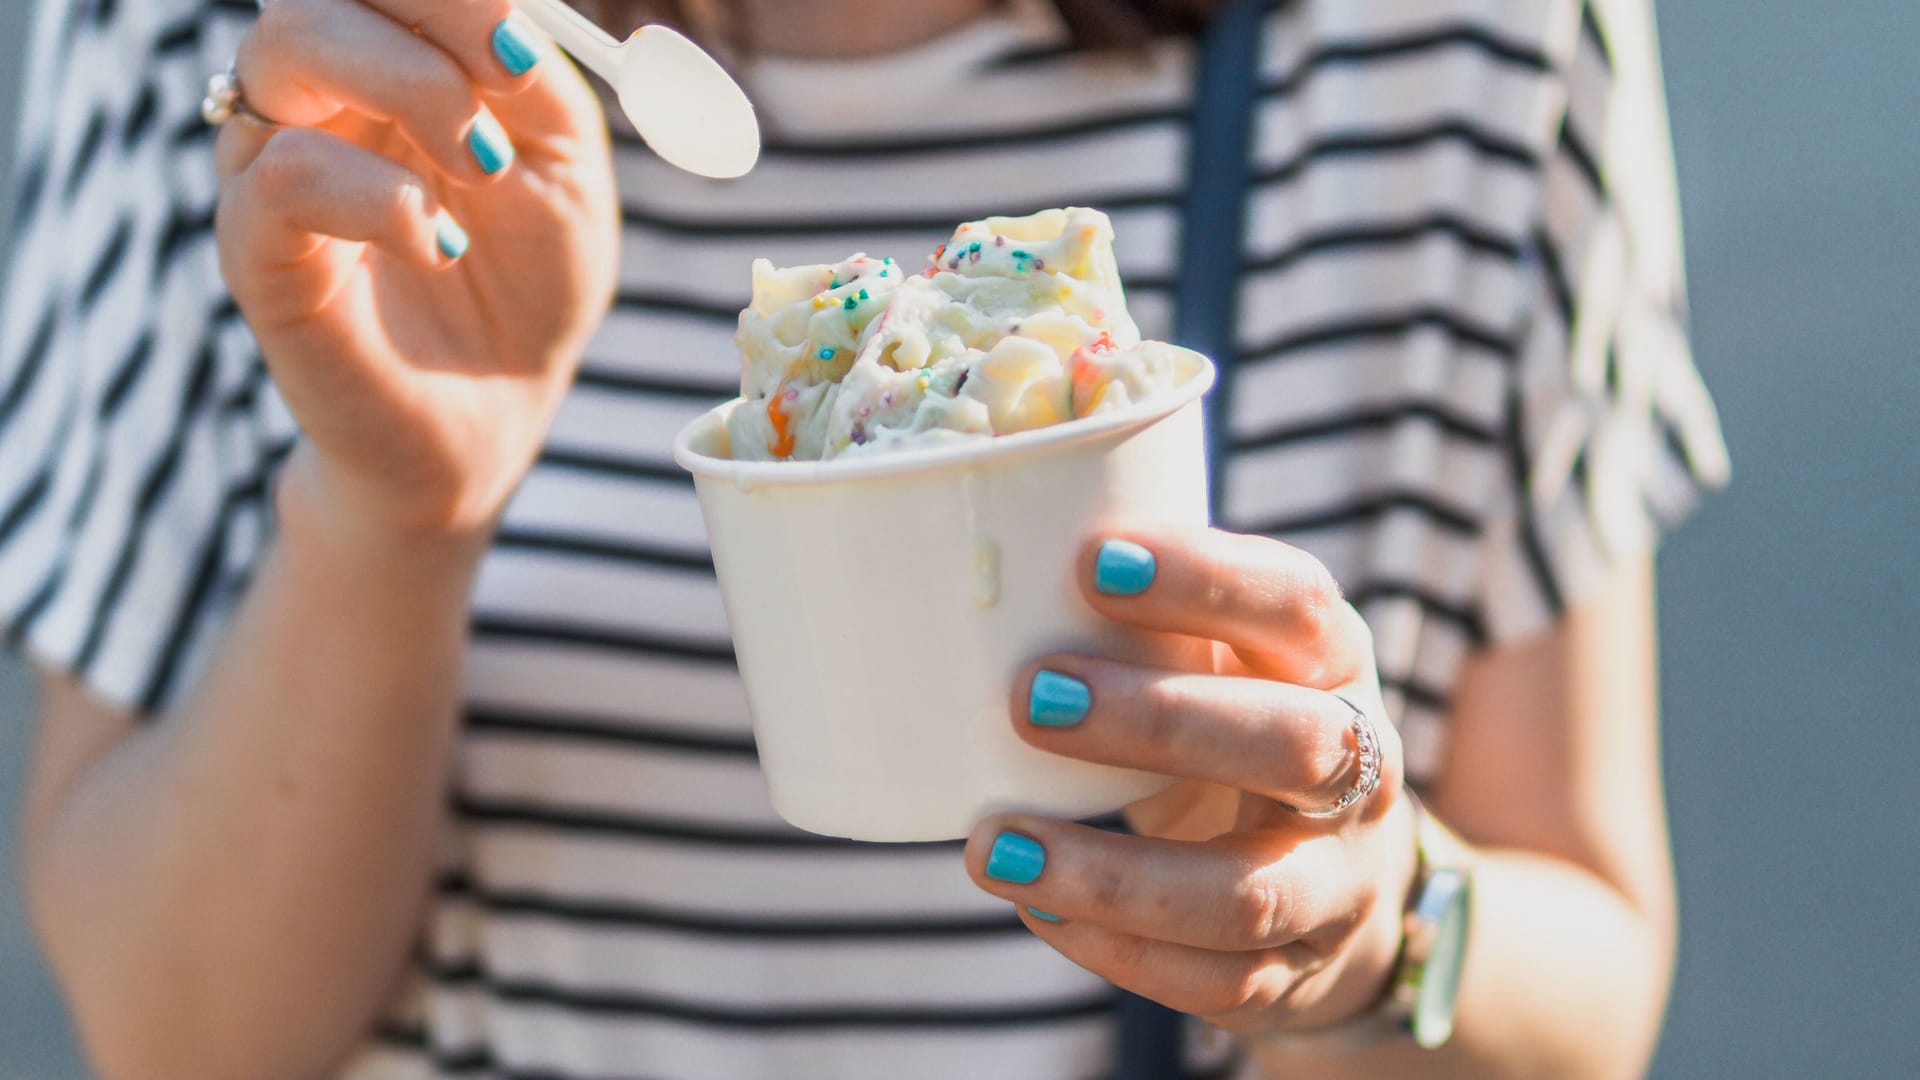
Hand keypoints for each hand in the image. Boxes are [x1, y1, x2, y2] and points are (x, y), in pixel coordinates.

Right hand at [213, 0, 617, 544]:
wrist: (491, 418)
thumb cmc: (525, 288)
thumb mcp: (564, 171)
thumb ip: (535, 82)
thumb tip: (506, 17)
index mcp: (389, 61)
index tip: (520, 53)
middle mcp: (317, 96)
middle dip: (434, 16)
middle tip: (507, 95)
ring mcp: (273, 164)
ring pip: (284, 48)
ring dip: (409, 86)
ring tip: (481, 171)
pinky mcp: (256, 251)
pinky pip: (281, 177)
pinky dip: (378, 198)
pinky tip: (438, 244)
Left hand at [966, 527, 1416, 1038]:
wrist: (1335, 886)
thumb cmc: (1235, 737)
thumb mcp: (1218, 669)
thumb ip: (1141, 632)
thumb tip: (984, 585)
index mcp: (1334, 666)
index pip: (1296, 606)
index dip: (1205, 578)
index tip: (1092, 562)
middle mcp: (1360, 775)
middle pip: (1294, 742)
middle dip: (1160, 719)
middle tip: (1029, 700)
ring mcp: (1337, 886)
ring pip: (1246, 893)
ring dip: (1111, 874)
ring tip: (996, 848)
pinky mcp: (1293, 976)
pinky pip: (1213, 980)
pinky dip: (1117, 950)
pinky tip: (1038, 910)